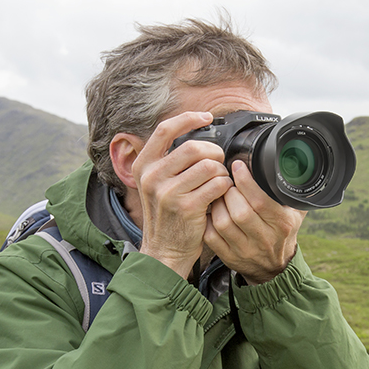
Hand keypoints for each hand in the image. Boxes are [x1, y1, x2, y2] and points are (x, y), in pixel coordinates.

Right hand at [127, 112, 233, 277]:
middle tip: (218, 164)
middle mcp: (153, 176)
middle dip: (213, 152)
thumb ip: (169, 161)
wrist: (164, 251)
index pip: (165, 129)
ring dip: (221, 172)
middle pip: (193, 147)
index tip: (206, 117)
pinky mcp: (187, 207)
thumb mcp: (156, 185)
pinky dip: (224, 187)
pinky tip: (220, 195)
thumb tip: (196, 134)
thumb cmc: (167, 216)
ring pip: (208, 166)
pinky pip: (216, 184)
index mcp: (144, 165)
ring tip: (218, 183)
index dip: (188, 118)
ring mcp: (168, 192)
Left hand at [205, 160, 305, 284]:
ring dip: (217, 204)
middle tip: (226, 181)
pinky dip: (209, 220)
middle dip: (229, 191)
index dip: (246, 181)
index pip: (261, 201)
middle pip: (240, 212)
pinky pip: (211, 236)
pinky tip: (213, 212)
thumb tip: (291, 166)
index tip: (237, 167)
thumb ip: (292, 192)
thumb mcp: (296, 213)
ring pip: (223, 223)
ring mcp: (245, 250)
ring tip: (219, 195)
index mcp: (282, 224)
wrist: (275, 268)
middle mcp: (264, 239)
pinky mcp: (229, 257)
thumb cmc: (282, 233)